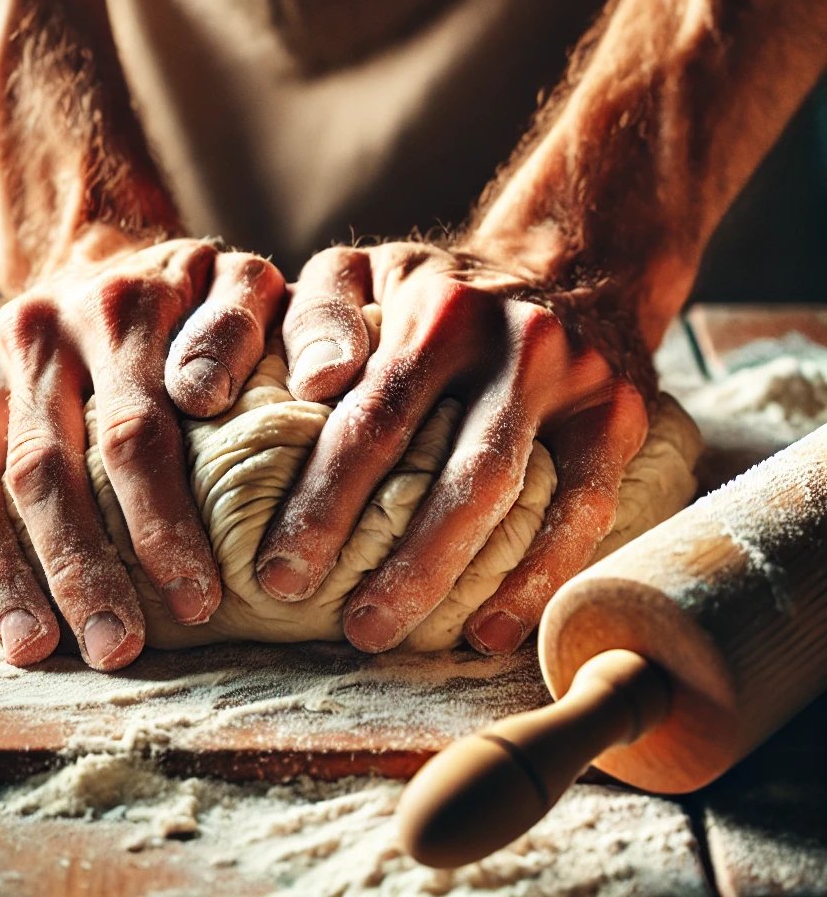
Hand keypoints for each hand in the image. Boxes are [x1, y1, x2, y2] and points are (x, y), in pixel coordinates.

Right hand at [0, 229, 283, 669]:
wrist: (100, 259)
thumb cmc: (189, 294)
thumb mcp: (237, 283)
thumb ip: (241, 324)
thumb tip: (205, 395)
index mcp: (115, 309)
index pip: (133, 433)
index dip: (161, 523)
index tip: (197, 599)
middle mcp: (33, 336)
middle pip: (46, 468)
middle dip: (80, 569)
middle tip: (116, 648)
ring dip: (0, 574)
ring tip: (34, 648)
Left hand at [254, 242, 651, 653]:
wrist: (568, 264)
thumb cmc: (441, 289)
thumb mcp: (366, 270)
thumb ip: (318, 312)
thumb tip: (311, 386)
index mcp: (437, 309)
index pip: (373, 418)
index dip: (324, 503)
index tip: (280, 573)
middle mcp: (512, 341)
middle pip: (445, 471)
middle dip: (391, 562)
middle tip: (347, 628)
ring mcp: (574, 378)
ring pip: (509, 497)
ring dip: (447, 579)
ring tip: (394, 633)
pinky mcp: (619, 414)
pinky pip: (583, 512)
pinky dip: (536, 578)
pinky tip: (489, 630)